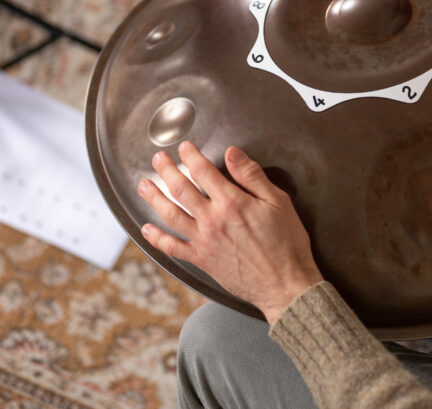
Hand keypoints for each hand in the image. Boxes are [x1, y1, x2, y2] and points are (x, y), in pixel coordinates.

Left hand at [137, 141, 322, 324]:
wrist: (285, 284)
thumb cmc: (287, 243)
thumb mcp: (278, 201)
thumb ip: (252, 176)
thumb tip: (232, 153)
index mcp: (231, 202)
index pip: (202, 171)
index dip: (190, 155)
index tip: (184, 147)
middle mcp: (212, 220)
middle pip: (180, 189)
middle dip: (166, 170)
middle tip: (158, 159)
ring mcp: (204, 241)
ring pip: (170, 215)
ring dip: (154, 198)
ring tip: (144, 185)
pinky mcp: (202, 260)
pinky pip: (173, 247)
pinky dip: (157, 238)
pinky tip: (146, 229)